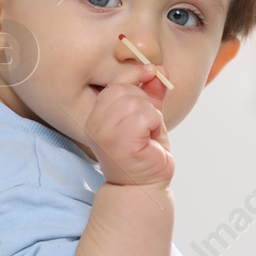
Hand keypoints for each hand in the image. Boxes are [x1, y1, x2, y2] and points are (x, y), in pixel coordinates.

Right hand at [85, 67, 171, 186]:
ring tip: (148, 134)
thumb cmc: (146, 154)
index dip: (134, 74)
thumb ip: (152, 95)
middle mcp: (96, 122)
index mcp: (98, 116)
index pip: (114, 84)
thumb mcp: (149, 118)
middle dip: (146, 103)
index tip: (152, 71)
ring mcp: (105, 132)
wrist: (145, 185)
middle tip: (148, 126)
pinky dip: (155, 124)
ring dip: (152, 116)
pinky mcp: (121, 141)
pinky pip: (146, 115)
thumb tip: (160, 71)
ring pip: (138, 102)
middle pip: (127, 91)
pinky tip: (150, 139)